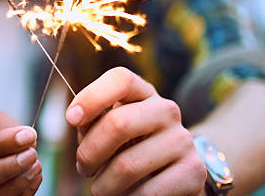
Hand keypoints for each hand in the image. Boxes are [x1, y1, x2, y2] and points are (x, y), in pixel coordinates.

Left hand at [66, 67, 205, 195]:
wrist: (174, 172)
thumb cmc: (130, 146)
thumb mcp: (111, 126)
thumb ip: (93, 120)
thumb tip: (78, 119)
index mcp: (143, 92)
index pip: (120, 80)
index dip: (91, 96)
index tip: (71, 118)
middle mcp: (166, 110)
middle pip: (117, 123)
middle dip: (89, 153)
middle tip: (84, 168)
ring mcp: (182, 140)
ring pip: (127, 165)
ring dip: (103, 185)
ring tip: (100, 189)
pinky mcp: (193, 171)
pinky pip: (148, 192)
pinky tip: (126, 195)